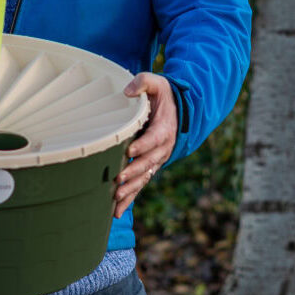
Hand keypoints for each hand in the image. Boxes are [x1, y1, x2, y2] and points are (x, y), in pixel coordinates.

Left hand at [114, 72, 176, 217]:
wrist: (178, 110)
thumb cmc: (163, 96)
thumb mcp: (157, 83)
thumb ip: (143, 83)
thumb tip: (128, 91)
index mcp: (164, 129)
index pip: (153, 139)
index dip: (142, 145)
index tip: (129, 151)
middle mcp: (162, 148)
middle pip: (148, 163)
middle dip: (133, 172)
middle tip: (118, 179)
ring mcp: (157, 160)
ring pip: (144, 178)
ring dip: (131, 190)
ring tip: (116, 199)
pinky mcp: (150, 167)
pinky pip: (141, 184)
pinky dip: (130, 198)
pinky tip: (117, 211)